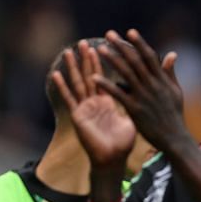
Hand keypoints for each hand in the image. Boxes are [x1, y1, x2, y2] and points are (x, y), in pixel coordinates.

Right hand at [51, 40, 135, 168]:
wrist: (113, 159)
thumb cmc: (122, 143)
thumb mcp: (131, 120)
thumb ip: (134, 105)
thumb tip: (144, 96)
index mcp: (107, 102)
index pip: (104, 78)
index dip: (102, 64)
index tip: (101, 47)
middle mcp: (94, 102)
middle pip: (89, 76)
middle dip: (86, 60)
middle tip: (83, 42)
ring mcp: (85, 107)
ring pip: (78, 83)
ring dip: (73, 68)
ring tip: (69, 52)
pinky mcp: (79, 115)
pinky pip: (70, 99)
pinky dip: (63, 87)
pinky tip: (56, 74)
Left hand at [95, 29, 189, 154]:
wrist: (174, 138)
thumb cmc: (175, 115)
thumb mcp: (176, 91)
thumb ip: (170, 72)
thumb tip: (172, 54)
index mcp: (162, 80)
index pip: (150, 57)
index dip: (140, 43)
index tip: (130, 31)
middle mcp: (153, 86)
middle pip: (135, 61)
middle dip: (121, 46)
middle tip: (109, 34)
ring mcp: (143, 97)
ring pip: (125, 74)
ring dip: (112, 60)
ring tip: (99, 49)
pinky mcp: (135, 109)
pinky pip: (118, 94)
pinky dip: (106, 84)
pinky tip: (94, 77)